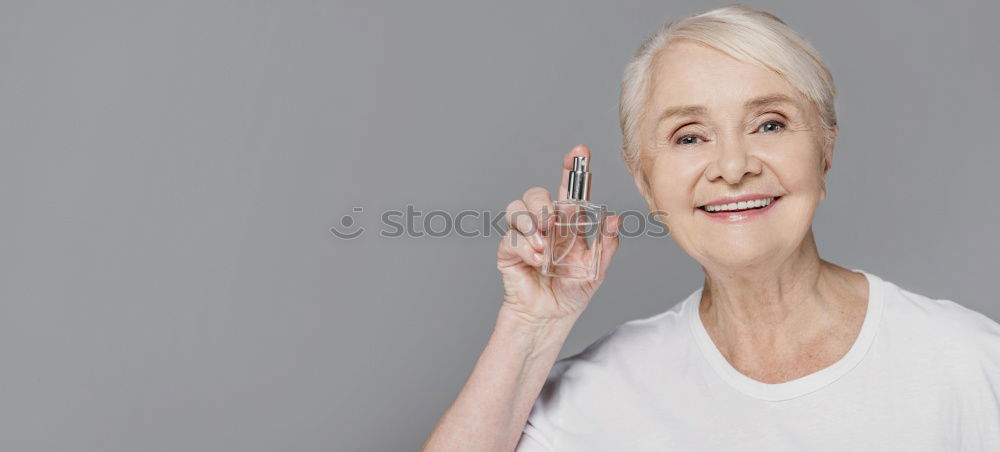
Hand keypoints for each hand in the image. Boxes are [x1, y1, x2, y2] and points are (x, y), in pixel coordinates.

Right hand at [496, 144, 621, 324]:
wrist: (552, 316)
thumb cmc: (572, 291)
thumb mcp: (596, 269)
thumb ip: (606, 245)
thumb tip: (614, 219)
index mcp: (567, 223)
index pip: (568, 189)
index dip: (571, 168)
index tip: (579, 153)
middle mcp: (544, 225)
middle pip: (536, 194)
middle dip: (543, 203)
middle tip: (552, 221)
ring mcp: (524, 236)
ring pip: (517, 208)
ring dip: (530, 222)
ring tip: (544, 245)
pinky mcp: (508, 251)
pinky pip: (510, 238)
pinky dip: (526, 247)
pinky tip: (537, 260)